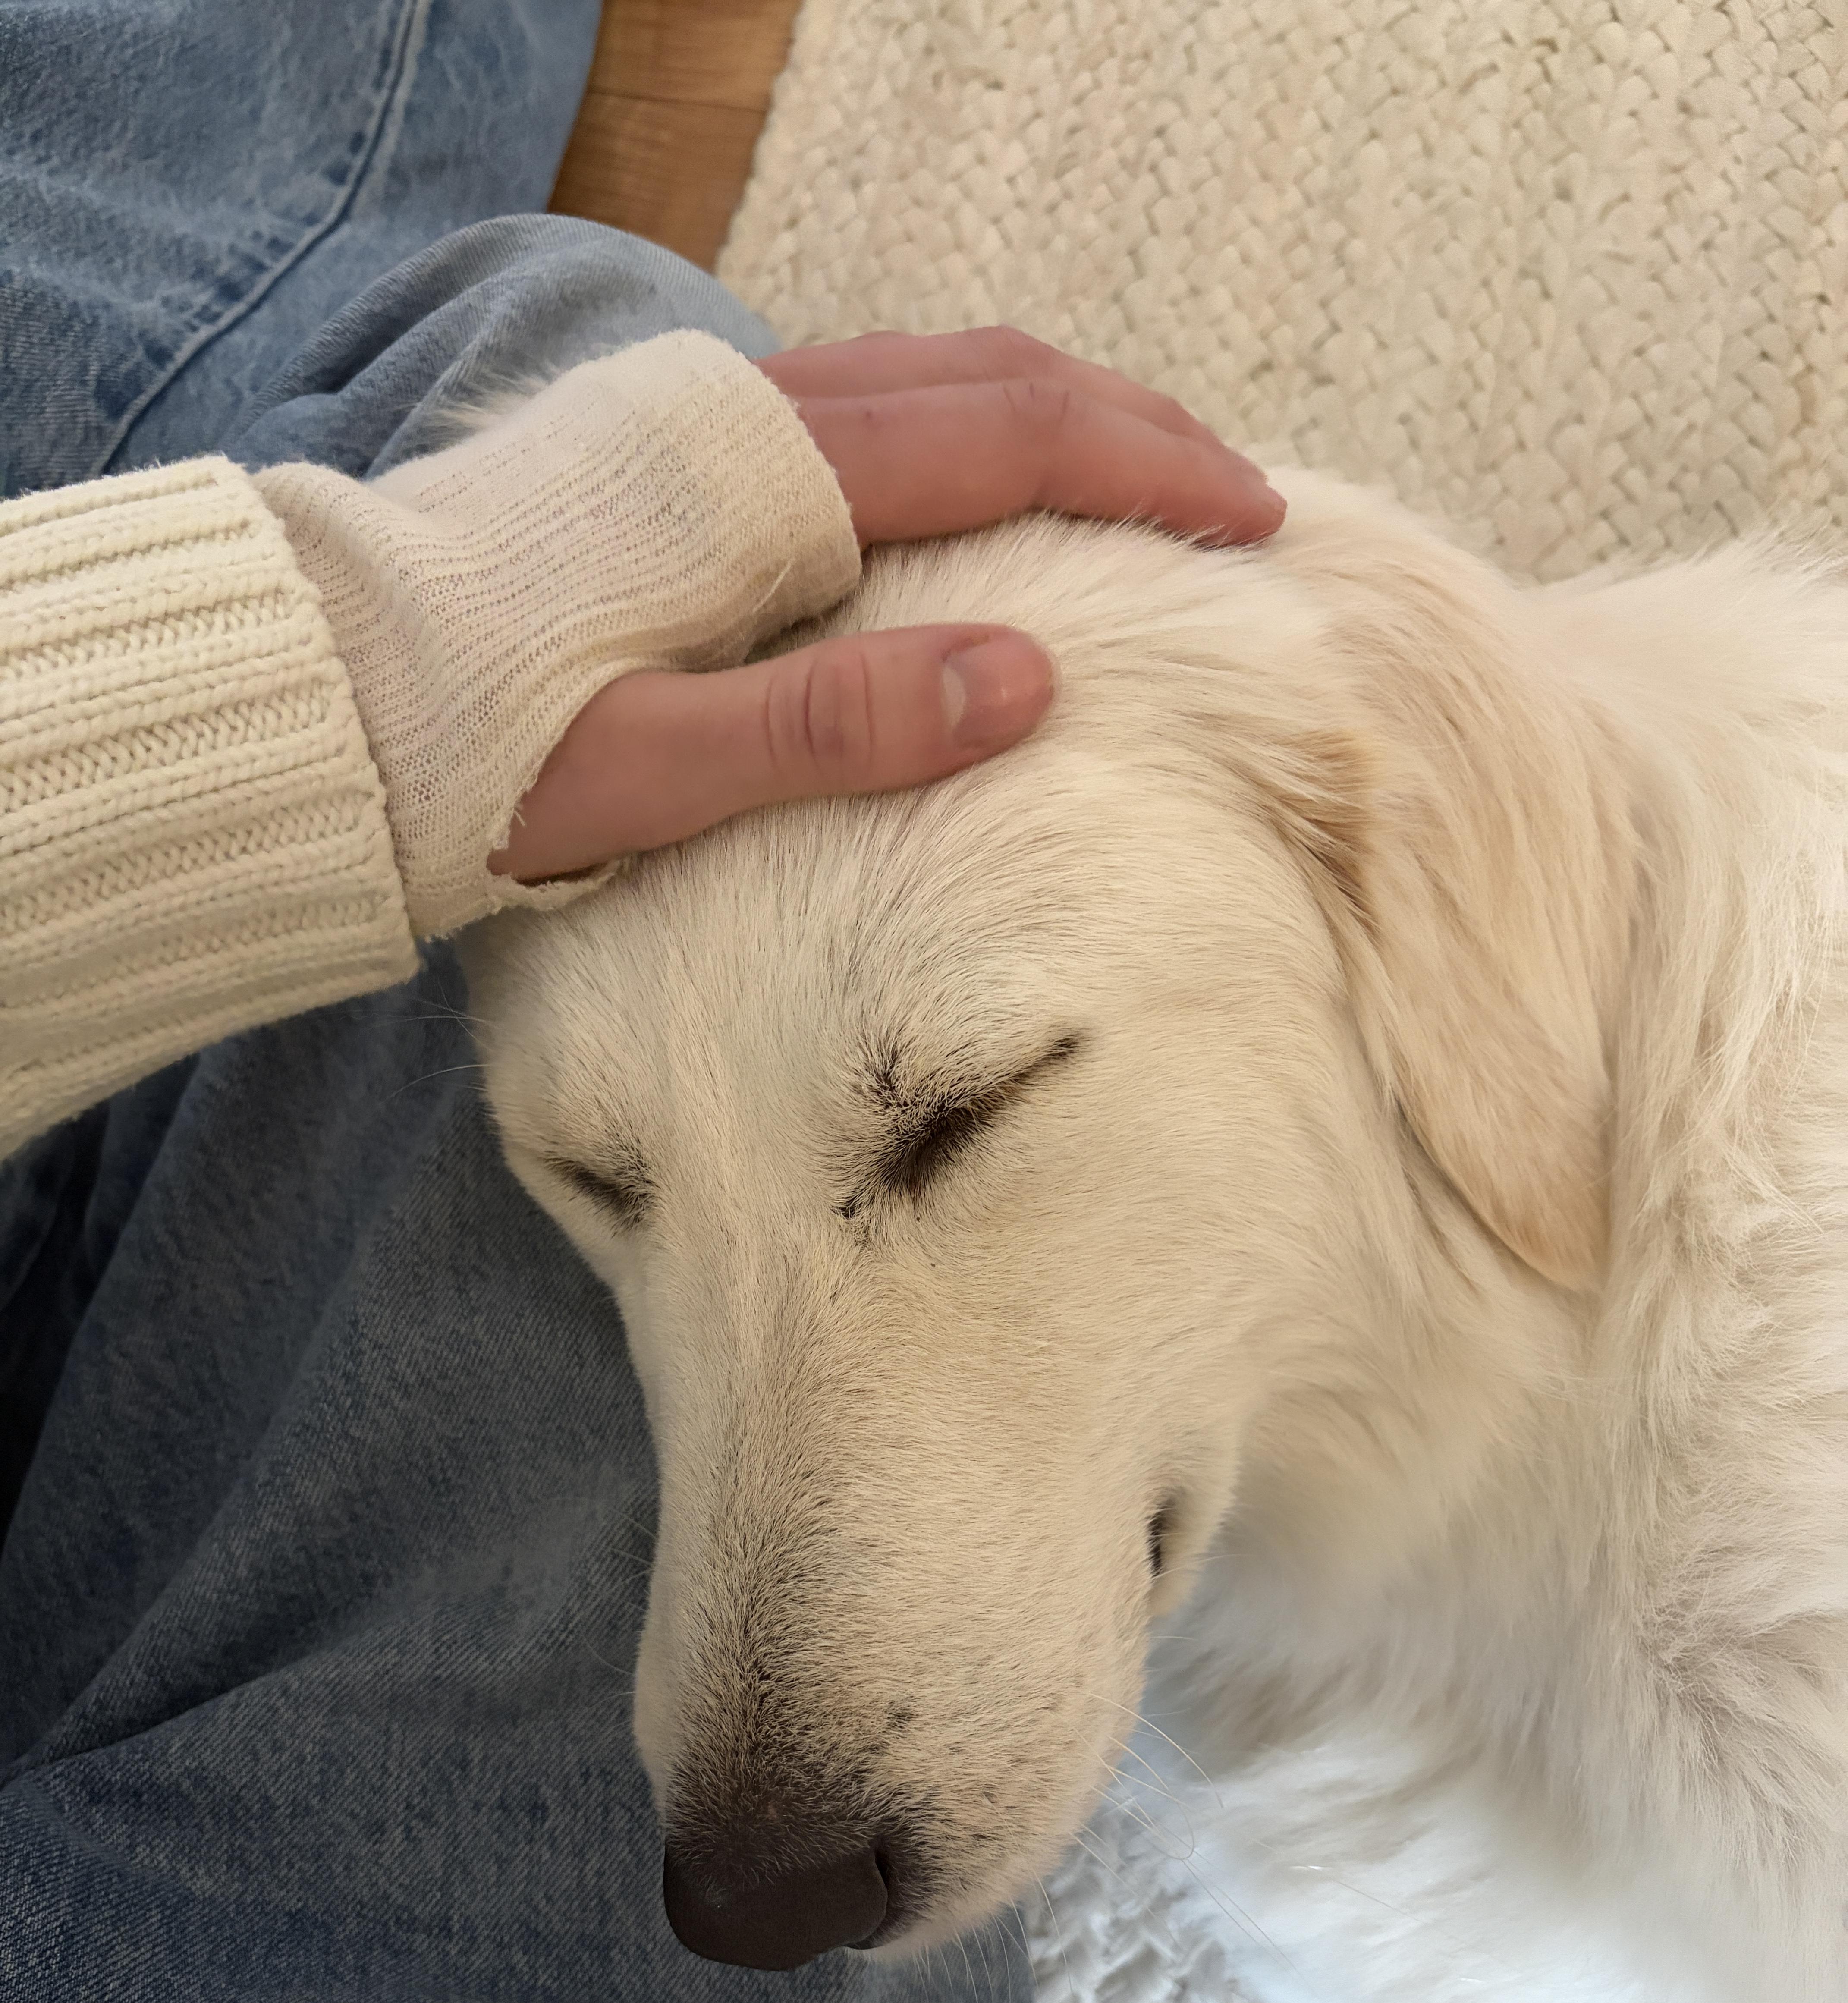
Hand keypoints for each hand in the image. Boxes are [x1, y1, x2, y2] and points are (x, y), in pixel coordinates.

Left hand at [493, 328, 1283, 881]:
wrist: (323, 686)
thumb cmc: (483, 746)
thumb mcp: (661, 768)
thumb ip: (839, 721)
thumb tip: (1028, 676)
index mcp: (768, 483)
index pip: (1011, 436)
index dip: (1147, 470)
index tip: (1252, 520)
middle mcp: (751, 415)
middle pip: (989, 376)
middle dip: (1127, 423)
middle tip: (1233, 496)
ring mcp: (713, 415)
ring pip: (928, 370)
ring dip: (1050, 412)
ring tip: (1136, 481)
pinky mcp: (677, 442)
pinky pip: (865, 394)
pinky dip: (964, 422)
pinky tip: (982, 486)